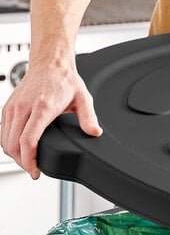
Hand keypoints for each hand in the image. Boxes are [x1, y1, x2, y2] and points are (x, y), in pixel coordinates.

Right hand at [1, 63, 101, 178]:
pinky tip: (19, 149)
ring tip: (28, 162)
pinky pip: (3, 131)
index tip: (36, 171)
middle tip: (34, 170)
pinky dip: (8, 144)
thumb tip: (95, 132)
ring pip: (5, 140)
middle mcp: (24, 108)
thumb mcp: (83, 99)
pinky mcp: (8, 107)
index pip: (28, 140)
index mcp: (42, 108)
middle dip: (22, 162)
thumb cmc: (64, 80)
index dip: (29, 160)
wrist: (50, 63)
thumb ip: (89, 117)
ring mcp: (13, 107)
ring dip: (14, 155)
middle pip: (14, 144)